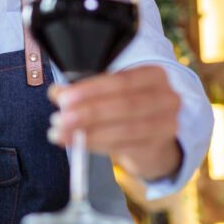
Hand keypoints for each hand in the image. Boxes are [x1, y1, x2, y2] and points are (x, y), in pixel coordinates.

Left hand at [47, 66, 182, 180]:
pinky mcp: (158, 148)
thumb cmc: (127, 108)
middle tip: (59, 119)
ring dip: (88, 133)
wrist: (153, 141)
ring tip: (61, 133)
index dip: (91, 89)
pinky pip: (124, 147)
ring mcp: (166, 125)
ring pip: (124, 129)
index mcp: (154, 75)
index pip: (122, 80)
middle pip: (125, 105)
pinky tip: (77, 144)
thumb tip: (56, 92)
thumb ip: (85, 90)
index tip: (63, 98)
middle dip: (88, 112)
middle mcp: (167, 98)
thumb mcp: (109, 93)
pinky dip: (96, 145)